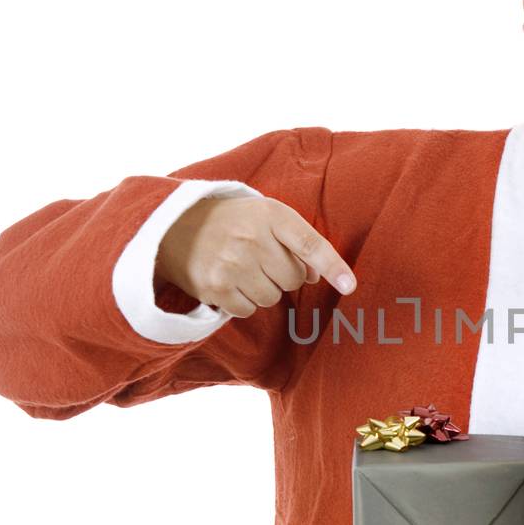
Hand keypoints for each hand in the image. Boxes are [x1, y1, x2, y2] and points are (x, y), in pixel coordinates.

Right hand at [155, 195, 355, 317]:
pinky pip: (249, 310)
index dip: (332, 266)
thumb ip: (297, 239)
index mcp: (271, 215)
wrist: (174, 226)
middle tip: (261, 258)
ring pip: (272, 298)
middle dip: (283, 275)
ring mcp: (232, 264)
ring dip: (263, 289)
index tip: (349, 285)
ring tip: (242, 268)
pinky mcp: (215, 288)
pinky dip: (243, 302)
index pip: (309, 244)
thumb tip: (318, 276)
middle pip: (293, 279)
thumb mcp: (266, 215)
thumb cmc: (233, 221)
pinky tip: (229, 281)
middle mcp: (251, 238)